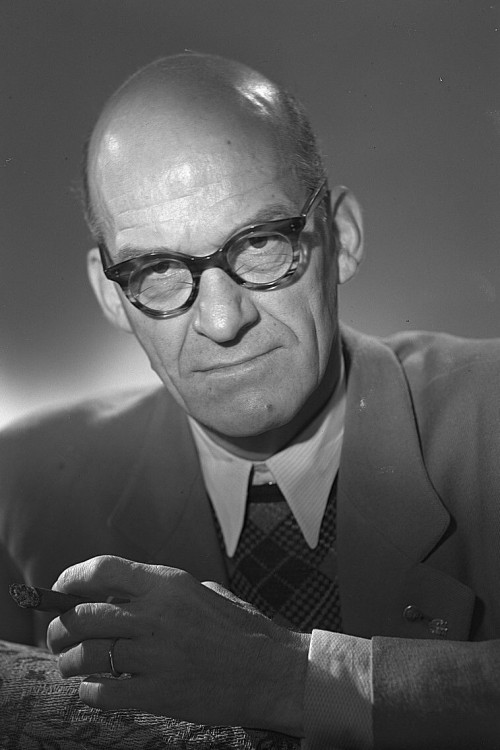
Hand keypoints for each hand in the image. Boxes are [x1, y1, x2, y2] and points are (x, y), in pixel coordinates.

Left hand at [47, 555, 309, 734]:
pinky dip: (88, 690)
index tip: (61, 590)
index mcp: (168, 584)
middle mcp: (156, 615)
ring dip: (68, 661)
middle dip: (60, 627)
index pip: (102, 570)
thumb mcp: (201, 592)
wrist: (272, 670)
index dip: (71, 579)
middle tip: (57, 636)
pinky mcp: (158, 693)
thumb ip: (160, 591)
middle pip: (84, 615)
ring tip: (69, 666)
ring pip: (86, 655)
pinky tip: (91, 689)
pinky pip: (103, 691)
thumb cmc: (240, 628)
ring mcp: (155, 655)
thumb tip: (115, 594)